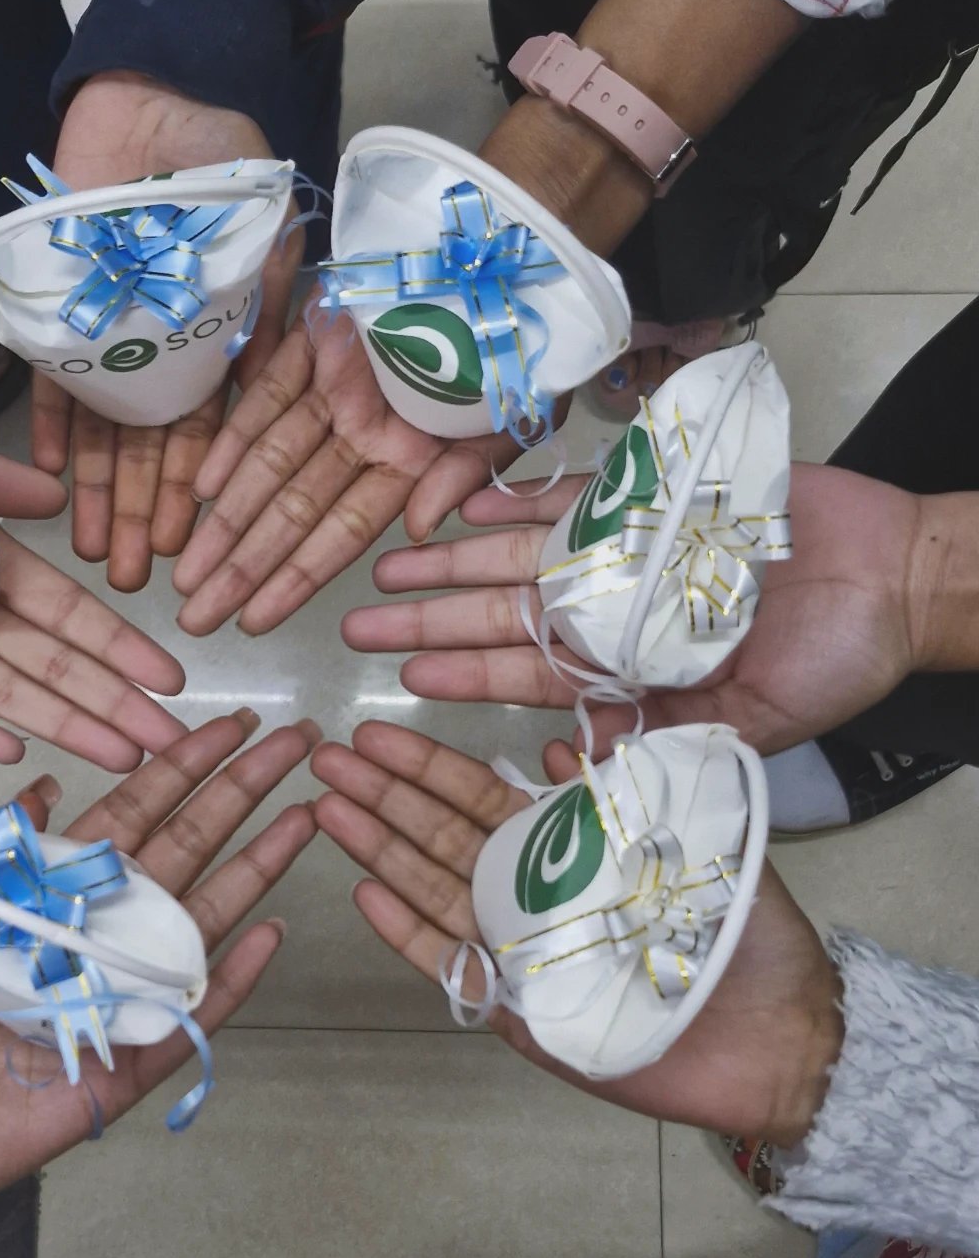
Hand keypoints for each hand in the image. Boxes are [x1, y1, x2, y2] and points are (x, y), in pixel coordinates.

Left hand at [0, 445, 187, 770]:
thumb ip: (3, 484)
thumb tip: (59, 498)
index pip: (69, 614)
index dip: (119, 646)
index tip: (168, 679)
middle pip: (51, 665)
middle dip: (112, 704)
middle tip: (169, 742)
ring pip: (4, 691)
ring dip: (63, 723)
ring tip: (120, 755)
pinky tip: (17, 749)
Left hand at [0, 711, 318, 1215]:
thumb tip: (40, 788)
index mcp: (55, 887)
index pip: (137, 809)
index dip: (184, 764)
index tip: (229, 724)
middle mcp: (100, 927)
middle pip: (187, 844)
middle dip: (242, 790)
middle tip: (296, 741)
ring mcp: (123, 988)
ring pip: (204, 915)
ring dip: (258, 865)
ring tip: (308, 813)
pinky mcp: (130, 1057)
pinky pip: (193, 1013)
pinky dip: (235, 977)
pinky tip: (276, 932)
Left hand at [32, 72, 304, 592]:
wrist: (158, 87)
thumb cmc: (229, 163)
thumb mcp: (273, 245)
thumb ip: (276, 327)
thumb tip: (297, 415)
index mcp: (236, 349)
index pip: (231, 446)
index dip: (218, 504)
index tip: (211, 562)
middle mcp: (180, 357)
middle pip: (169, 455)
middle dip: (156, 518)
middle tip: (142, 580)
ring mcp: (124, 338)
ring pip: (118, 434)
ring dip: (110, 496)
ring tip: (101, 555)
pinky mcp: (72, 314)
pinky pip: (61, 383)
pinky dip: (60, 429)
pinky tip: (57, 484)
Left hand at [173, 310, 519, 634]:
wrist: (504, 261)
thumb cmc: (519, 350)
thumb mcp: (507, 424)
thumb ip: (459, 478)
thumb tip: (417, 530)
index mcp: (408, 464)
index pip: (339, 536)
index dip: (292, 581)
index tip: (251, 623)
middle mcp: (363, 437)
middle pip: (290, 514)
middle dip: (242, 569)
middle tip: (194, 618)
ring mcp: (333, 392)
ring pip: (267, 468)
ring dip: (224, 520)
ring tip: (183, 572)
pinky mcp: (312, 343)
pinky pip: (263, 399)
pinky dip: (231, 441)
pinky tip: (198, 489)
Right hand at [312, 721, 841, 1145]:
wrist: (781, 1039)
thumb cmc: (740, 936)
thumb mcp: (686, 839)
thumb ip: (617, 793)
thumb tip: (559, 741)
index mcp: (563, 850)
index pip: (479, 795)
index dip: (425, 765)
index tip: (375, 732)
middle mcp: (527, 893)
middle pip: (439, 834)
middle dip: (381, 795)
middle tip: (326, 758)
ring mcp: (515, 949)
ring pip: (432, 888)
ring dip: (377, 848)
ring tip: (326, 809)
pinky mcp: (517, 1008)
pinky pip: (450, 965)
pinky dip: (406, 932)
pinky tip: (363, 893)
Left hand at [344, 463, 924, 755]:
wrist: (898, 574)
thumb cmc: (835, 657)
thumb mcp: (754, 721)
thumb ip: (668, 736)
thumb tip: (579, 761)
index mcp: (626, 664)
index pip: (524, 672)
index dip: (463, 673)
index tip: (403, 678)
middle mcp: (609, 608)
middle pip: (501, 612)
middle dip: (430, 620)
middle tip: (359, 627)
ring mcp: (623, 550)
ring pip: (516, 556)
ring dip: (452, 560)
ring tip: (389, 566)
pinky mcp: (648, 497)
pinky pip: (567, 496)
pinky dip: (516, 500)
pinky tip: (462, 507)